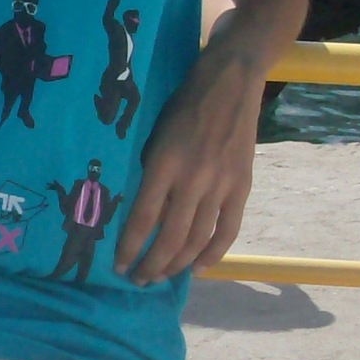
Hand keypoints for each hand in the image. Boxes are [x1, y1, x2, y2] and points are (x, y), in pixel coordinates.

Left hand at [114, 40, 261, 285]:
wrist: (231, 81)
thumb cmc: (183, 103)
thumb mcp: (155, 133)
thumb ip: (151, 172)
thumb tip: (142, 212)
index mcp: (164, 163)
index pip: (143, 218)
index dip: (129, 246)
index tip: (118, 264)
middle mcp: (193, 179)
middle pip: (169, 237)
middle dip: (151, 264)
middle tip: (138, 278)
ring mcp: (221, 185)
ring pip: (197, 239)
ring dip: (177, 264)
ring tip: (161, 276)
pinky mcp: (242, 186)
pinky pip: (227, 230)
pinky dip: (213, 254)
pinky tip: (197, 268)